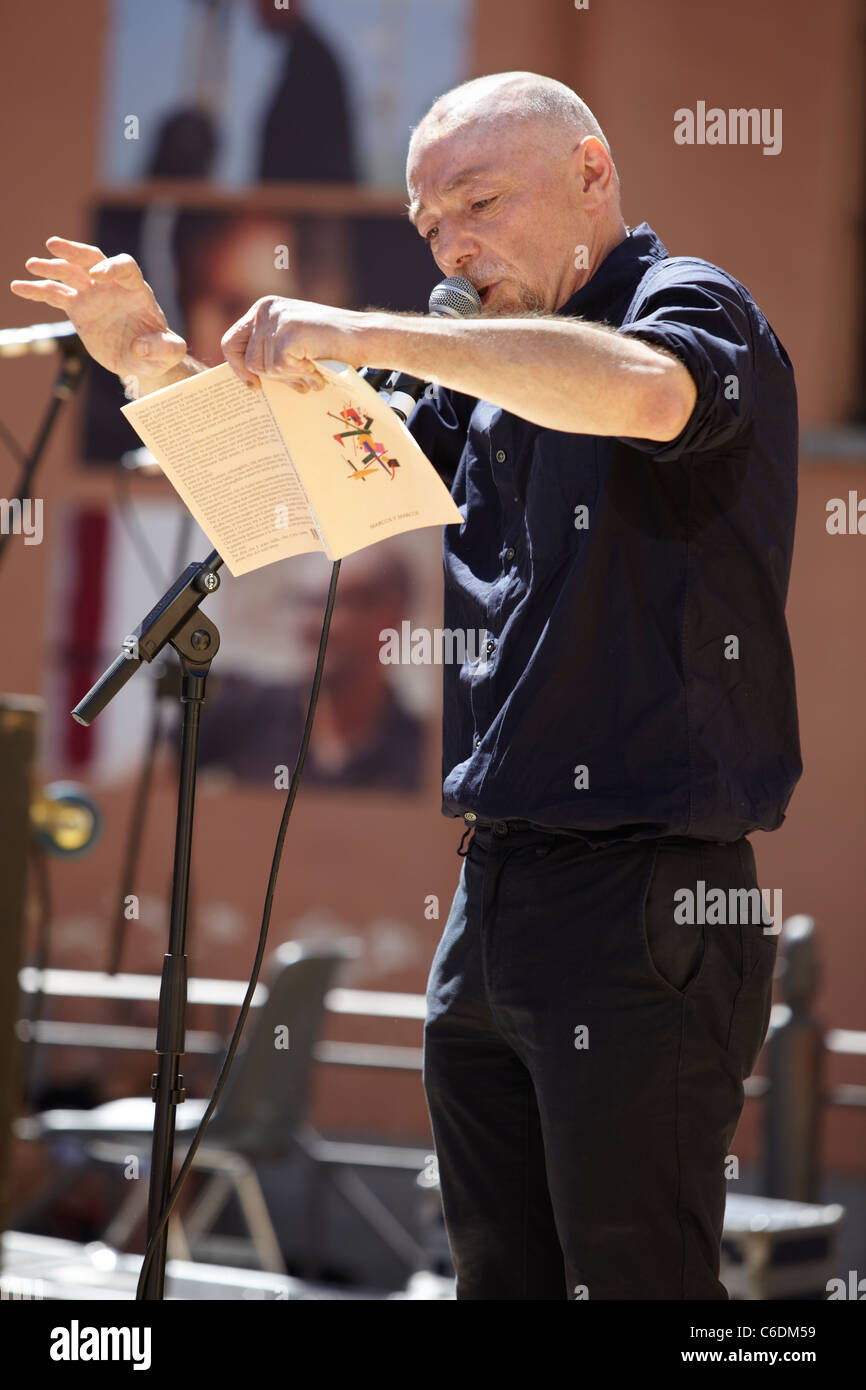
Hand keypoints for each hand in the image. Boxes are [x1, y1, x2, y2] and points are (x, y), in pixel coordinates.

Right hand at [10, 236, 186, 383]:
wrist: (143, 358)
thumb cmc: (160, 350)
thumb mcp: (172, 352)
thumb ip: (166, 348)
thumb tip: (140, 346)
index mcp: (136, 290)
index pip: (125, 267)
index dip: (112, 267)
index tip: (98, 276)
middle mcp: (112, 287)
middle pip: (92, 259)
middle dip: (74, 251)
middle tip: (53, 245)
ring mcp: (93, 295)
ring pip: (70, 274)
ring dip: (51, 268)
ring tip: (32, 265)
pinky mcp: (78, 309)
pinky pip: (56, 296)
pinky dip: (38, 291)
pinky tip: (19, 287)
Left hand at [221, 296, 365, 391]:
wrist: (364, 336)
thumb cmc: (332, 344)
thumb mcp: (294, 341)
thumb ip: (270, 350)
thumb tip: (248, 376)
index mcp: (264, 309)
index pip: (231, 341)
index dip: (237, 367)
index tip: (253, 385)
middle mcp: (266, 310)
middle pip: (247, 359)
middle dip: (268, 377)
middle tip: (292, 383)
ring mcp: (277, 320)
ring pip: (264, 368)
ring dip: (290, 377)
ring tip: (312, 373)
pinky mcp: (288, 333)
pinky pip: (281, 369)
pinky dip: (301, 374)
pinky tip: (316, 367)